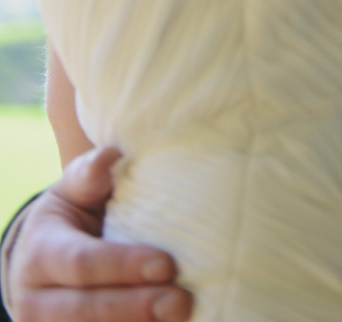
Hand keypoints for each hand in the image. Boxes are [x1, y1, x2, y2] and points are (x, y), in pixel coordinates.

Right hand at [6, 147, 190, 321]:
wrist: (43, 258)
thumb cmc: (72, 214)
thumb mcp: (73, 190)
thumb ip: (90, 175)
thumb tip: (109, 158)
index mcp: (41, 254)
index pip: (81, 264)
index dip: (122, 266)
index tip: (166, 264)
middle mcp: (38, 301)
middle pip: (86, 310)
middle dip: (135, 307)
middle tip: (180, 301)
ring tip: (181, 317)